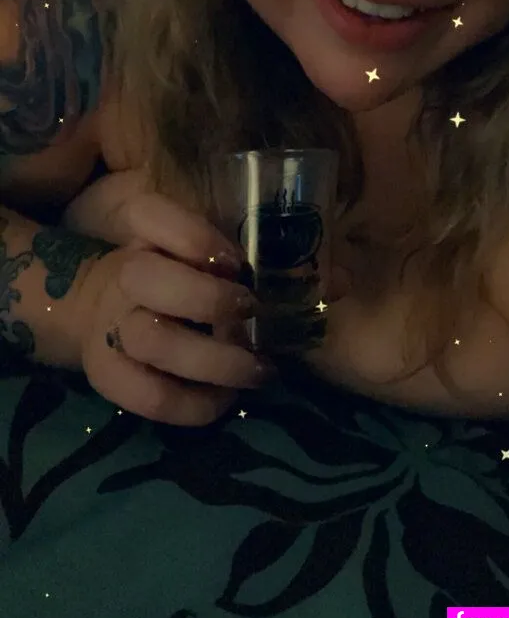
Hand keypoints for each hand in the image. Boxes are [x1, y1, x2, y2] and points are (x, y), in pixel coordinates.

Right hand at [68, 174, 274, 425]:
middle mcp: (119, 276)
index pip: (145, 213)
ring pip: (152, 341)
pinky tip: (227, 397)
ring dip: (215, 360)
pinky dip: (195, 404)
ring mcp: (109, 329)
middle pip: (144, 278)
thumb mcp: (197, 246)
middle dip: (208, 299)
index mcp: (139, 233)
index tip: (237, 261)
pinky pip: (150, 397)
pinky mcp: (109, 378)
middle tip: (252, 311)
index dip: (191, 234)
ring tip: (258, 368)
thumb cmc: (176, 275)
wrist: (110, 317)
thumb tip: (289, 270)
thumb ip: (230, 245)